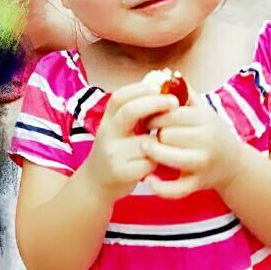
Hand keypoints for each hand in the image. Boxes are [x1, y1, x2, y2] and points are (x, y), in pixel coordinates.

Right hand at [84, 82, 178, 201]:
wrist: (96, 183)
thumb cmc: (116, 151)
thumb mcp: (117, 128)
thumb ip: (134, 112)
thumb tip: (161, 86)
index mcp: (107, 119)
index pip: (120, 97)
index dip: (141, 88)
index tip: (160, 87)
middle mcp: (107, 133)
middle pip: (130, 111)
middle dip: (156, 103)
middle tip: (174, 102)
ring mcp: (113, 153)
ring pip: (147, 140)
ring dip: (162, 139)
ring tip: (165, 140)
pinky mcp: (121, 172)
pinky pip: (149, 162)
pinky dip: (158, 161)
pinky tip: (158, 162)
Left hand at [143, 84, 244, 198]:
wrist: (233, 164)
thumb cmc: (211, 132)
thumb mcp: (203, 110)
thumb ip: (185, 93)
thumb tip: (166, 73)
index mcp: (205, 119)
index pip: (170, 113)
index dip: (154, 115)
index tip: (149, 119)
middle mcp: (206, 140)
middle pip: (166, 134)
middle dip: (153, 134)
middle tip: (150, 135)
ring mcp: (202, 163)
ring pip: (167, 157)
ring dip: (153, 155)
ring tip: (148, 151)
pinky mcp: (198, 184)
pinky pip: (175, 189)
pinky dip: (159, 187)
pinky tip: (149, 179)